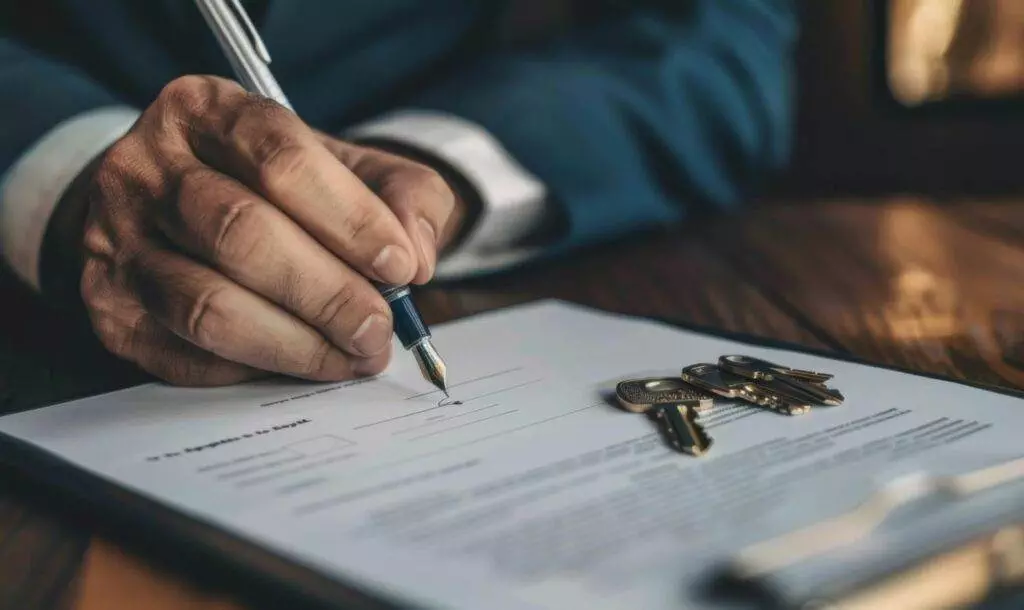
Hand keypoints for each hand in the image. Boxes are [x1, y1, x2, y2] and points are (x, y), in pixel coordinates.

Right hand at [65, 75, 463, 385]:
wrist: (173, 210)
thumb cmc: (275, 190)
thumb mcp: (346, 169)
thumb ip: (401, 194)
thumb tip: (419, 253)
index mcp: (206, 111)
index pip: (279, 157)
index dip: (349, 218)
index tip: (401, 267)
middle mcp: (145, 167)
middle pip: (240, 232)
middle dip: (327, 293)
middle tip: (379, 330)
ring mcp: (113, 239)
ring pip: (206, 304)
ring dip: (295, 343)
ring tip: (352, 355)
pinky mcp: (107, 306)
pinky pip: (184, 352)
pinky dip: (253, 367)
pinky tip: (298, 362)